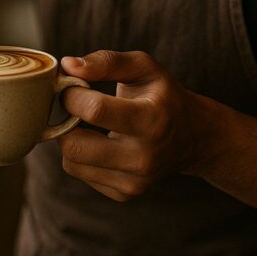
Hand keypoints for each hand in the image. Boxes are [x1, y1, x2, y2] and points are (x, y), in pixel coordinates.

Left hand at [58, 50, 202, 200]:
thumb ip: (106, 62)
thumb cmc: (163, 95)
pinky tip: (98, 142)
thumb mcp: (144, 67)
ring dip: (69, 138)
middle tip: (72, 106)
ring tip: (87, 124)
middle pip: (75, 146)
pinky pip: (79, 173)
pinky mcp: (124, 193)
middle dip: (64, 121)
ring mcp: (134, 181)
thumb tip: (67, 65)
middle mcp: (143, 157)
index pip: (94, 110)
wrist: (193, 137)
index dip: (71, 94)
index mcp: (151, 120)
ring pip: (71, 162)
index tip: (70, 85)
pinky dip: (80, 156)